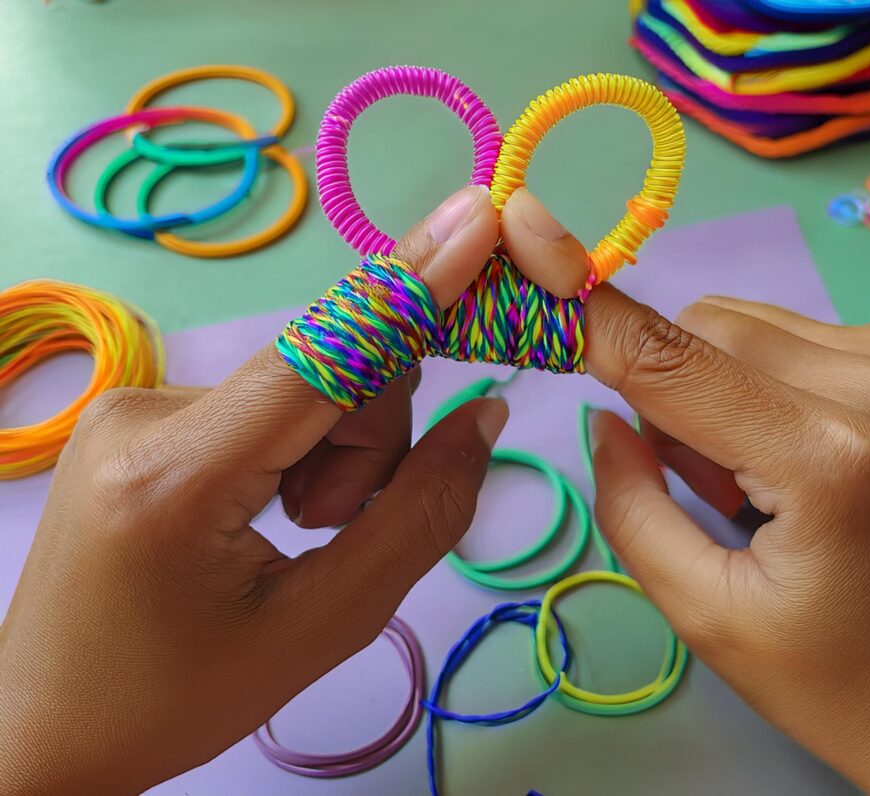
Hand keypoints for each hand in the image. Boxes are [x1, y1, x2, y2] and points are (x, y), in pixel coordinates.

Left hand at [0, 185, 508, 795]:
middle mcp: (145, 412)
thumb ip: (417, 516)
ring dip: (334, 451)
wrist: (48, 730)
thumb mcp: (324, 626)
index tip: (479, 215)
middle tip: (335, 527)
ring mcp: (135, 407)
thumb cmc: (181, 697)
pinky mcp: (141, 416)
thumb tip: (482, 415)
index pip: (320, 357)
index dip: (408, 287)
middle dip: (366, 442)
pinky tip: (267, 513)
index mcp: (178, 475)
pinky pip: (265, 402)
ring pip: (301, 386)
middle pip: (325, 372)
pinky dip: (297, 448)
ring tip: (298, 531)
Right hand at [502, 192, 869, 792]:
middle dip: (665, 392)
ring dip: (712, 387)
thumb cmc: (840, 680)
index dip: (584, 311)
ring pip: (740, 326)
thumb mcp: (708, 614)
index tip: (517, 252)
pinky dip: (760, 383)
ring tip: (759, 482)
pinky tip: (797, 458)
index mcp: (823, 454)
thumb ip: (633, 506)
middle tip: (702, 484)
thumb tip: (603, 416)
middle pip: (699, 328)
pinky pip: (788, 336)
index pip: (665, 358)